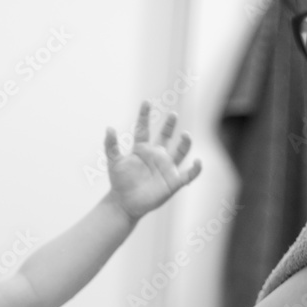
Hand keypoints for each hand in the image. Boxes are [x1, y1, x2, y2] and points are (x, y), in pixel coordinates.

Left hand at [105, 101, 202, 221]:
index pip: (144, 128)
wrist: (125, 204)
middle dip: (170, 126)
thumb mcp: (114, 162)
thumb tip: (109, 128)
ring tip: (186, 135)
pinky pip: (189, 174)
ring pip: (180, 152)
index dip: (144, 115)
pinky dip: (196, 169)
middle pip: (166, 136)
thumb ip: (111, 146)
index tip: (146, 102)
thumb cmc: (119, 182)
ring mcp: (166, 168)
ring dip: (185, 143)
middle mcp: (156, 155)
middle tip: (173, 114)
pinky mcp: (174, 182)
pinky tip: (198, 161)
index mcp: (142, 149)